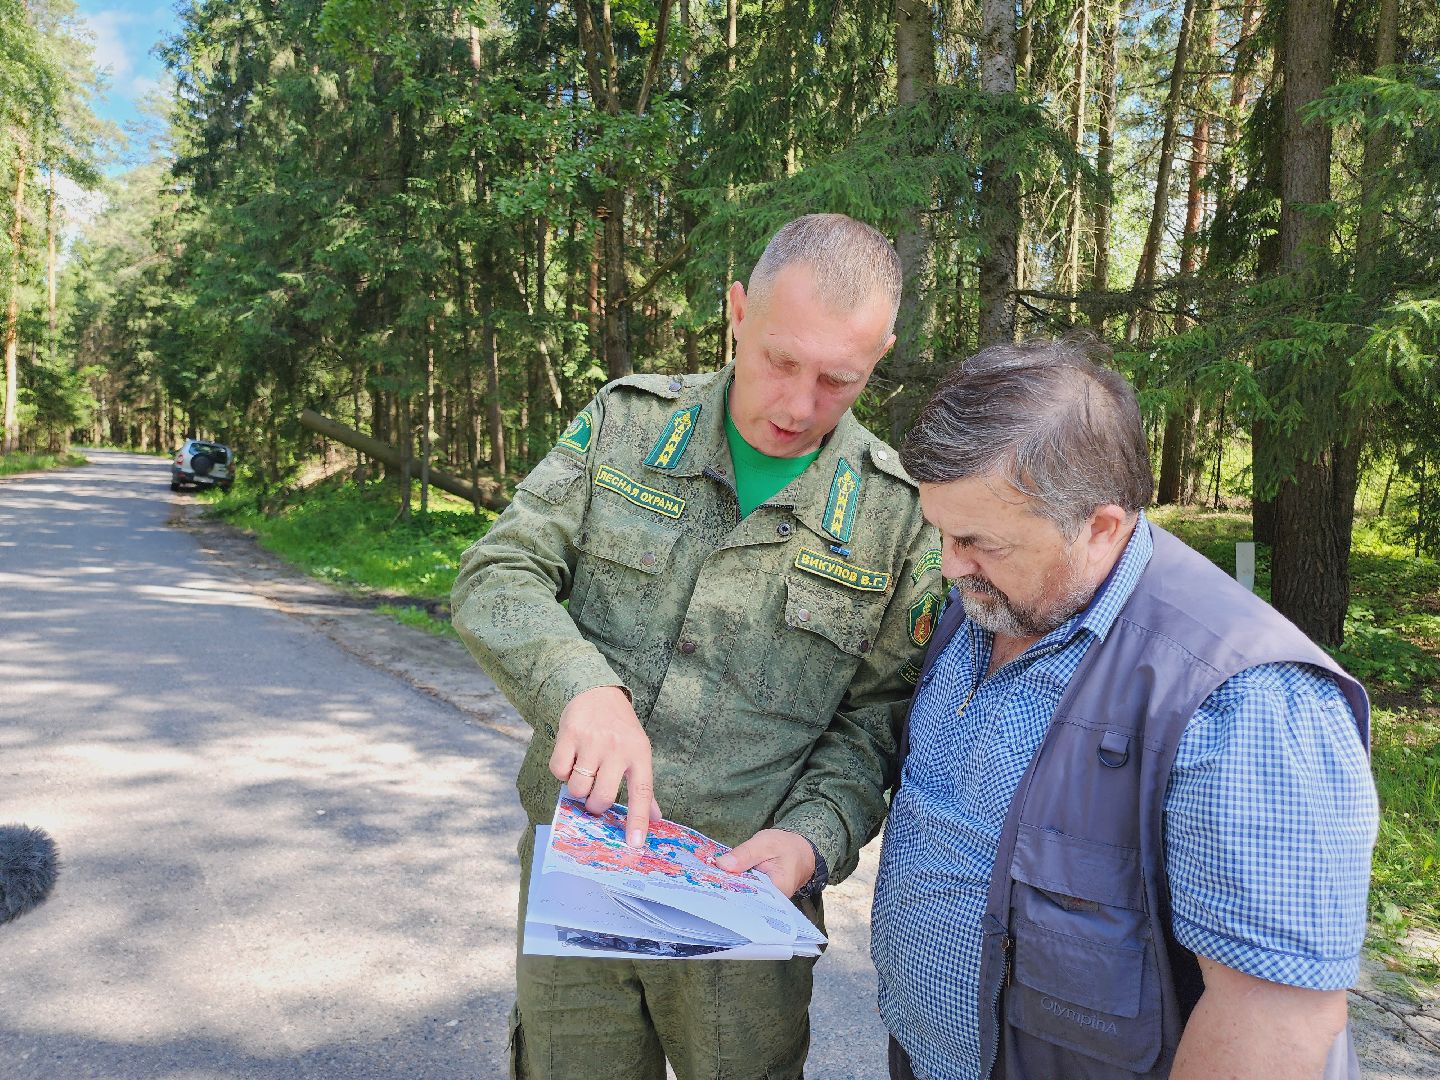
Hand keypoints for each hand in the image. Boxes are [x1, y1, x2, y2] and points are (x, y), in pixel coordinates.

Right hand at [548, 685, 661, 846]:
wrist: (597, 691)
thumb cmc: (620, 729)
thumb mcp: (638, 752)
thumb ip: (644, 787)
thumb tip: (656, 819)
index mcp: (639, 754)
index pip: (642, 793)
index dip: (638, 821)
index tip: (635, 844)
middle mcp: (618, 748)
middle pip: (601, 797)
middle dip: (594, 806)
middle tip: (593, 798)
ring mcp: (593, 740)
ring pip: (577, 788)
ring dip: (577, 788)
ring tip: (583, 771)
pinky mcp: (569, 733)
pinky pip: (558, 771)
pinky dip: (561, 772)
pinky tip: (570, 759)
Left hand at [715, 829, 816, 897]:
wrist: (801, 850)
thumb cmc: (786, 846)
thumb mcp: (765, 843)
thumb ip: (744, 854)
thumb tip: (721, 864)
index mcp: (778, 891)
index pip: (749, 899)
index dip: (729, 893)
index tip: (710, 886)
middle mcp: (773, 903)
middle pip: (745, 902)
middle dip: (725, 893)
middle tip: (704, 884)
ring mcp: (767, 902)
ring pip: (744, 899)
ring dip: (728, 890)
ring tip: (708, 884)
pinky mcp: (761, 897)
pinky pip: (745, 895)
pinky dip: (735, 888)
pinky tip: (720, 882)